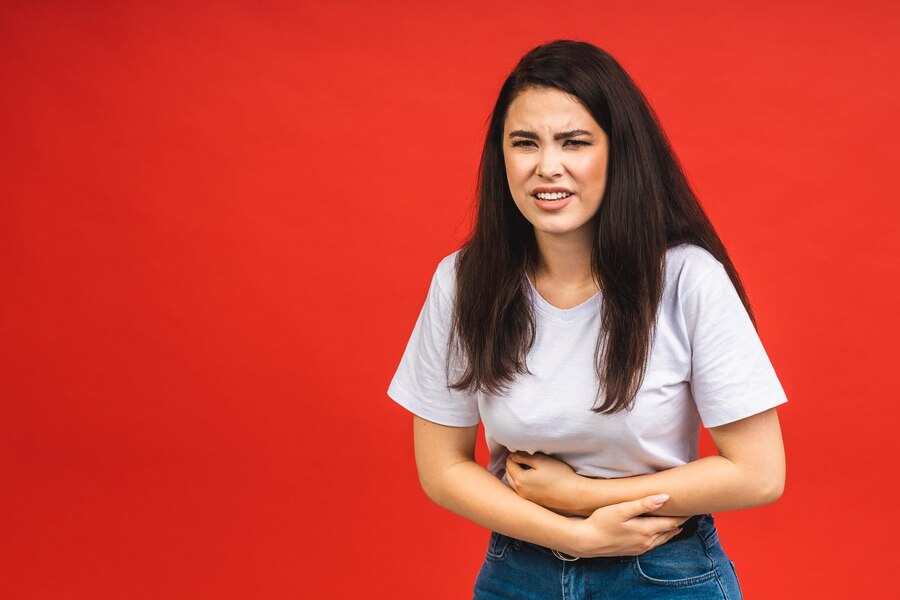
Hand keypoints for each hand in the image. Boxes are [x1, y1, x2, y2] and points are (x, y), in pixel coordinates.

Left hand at [505, 451, 582, 514]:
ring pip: (514, 485)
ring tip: (523, 467)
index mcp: (520, 480)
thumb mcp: (541, 461)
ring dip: (515, 475)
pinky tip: (531, 480)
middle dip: (511, 465)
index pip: (509, 464)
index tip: (516, 449)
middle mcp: (520, 493)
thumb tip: (513, 455)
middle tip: (517, 456)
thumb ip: (523, 456)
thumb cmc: (560, 476)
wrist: (575, 496)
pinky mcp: (535, 505)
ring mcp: (527, 500)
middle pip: (509, 475)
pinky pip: (523, 492)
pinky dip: (522, 484)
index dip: (511, 455)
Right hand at [563, 494, 690, 557]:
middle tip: (690, 511)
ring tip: (680, 521)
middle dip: (680, 521)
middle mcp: (647, 542)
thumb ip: (644, 504)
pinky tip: (661, 532)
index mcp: (646, 530)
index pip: (671, 522)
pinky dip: (662, 536)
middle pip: (670, 531)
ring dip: (672, 530)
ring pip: (663, 539)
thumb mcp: (621, 509)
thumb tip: (665, 497)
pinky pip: (654, 544)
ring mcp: (640, 548)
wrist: (587, 541)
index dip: (683, 514)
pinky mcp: (634, 550)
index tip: (692, 506)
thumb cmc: (601, 522)